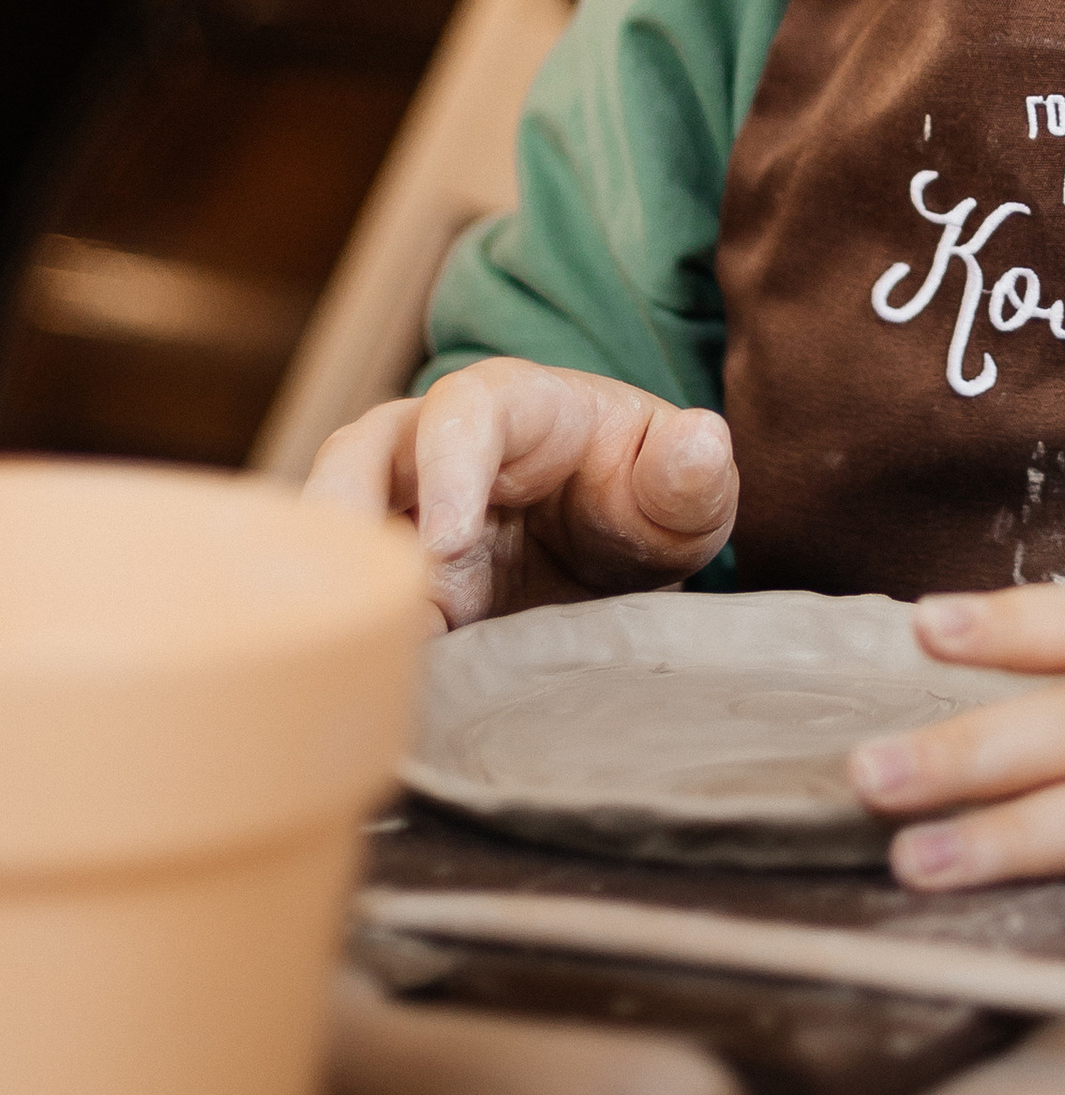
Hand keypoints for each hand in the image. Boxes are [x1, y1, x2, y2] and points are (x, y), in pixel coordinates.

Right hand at [303, 358, 736, 630]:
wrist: (615, 557)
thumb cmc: (642, 500)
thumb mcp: (683, 497)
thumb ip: (690, 476)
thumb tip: (703, 441)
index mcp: (514, 406)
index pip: (461, 411)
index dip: (446, 468)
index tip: (447, 543)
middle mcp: (432, 446)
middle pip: (356, 457)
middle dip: (348, 521)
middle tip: (371, 602)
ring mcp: (397, 511)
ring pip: (331, 529)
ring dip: (339, 587)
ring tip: (365, 655)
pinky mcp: (385, 576)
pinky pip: (346, 596)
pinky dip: (350, 636)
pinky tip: (369, 688)